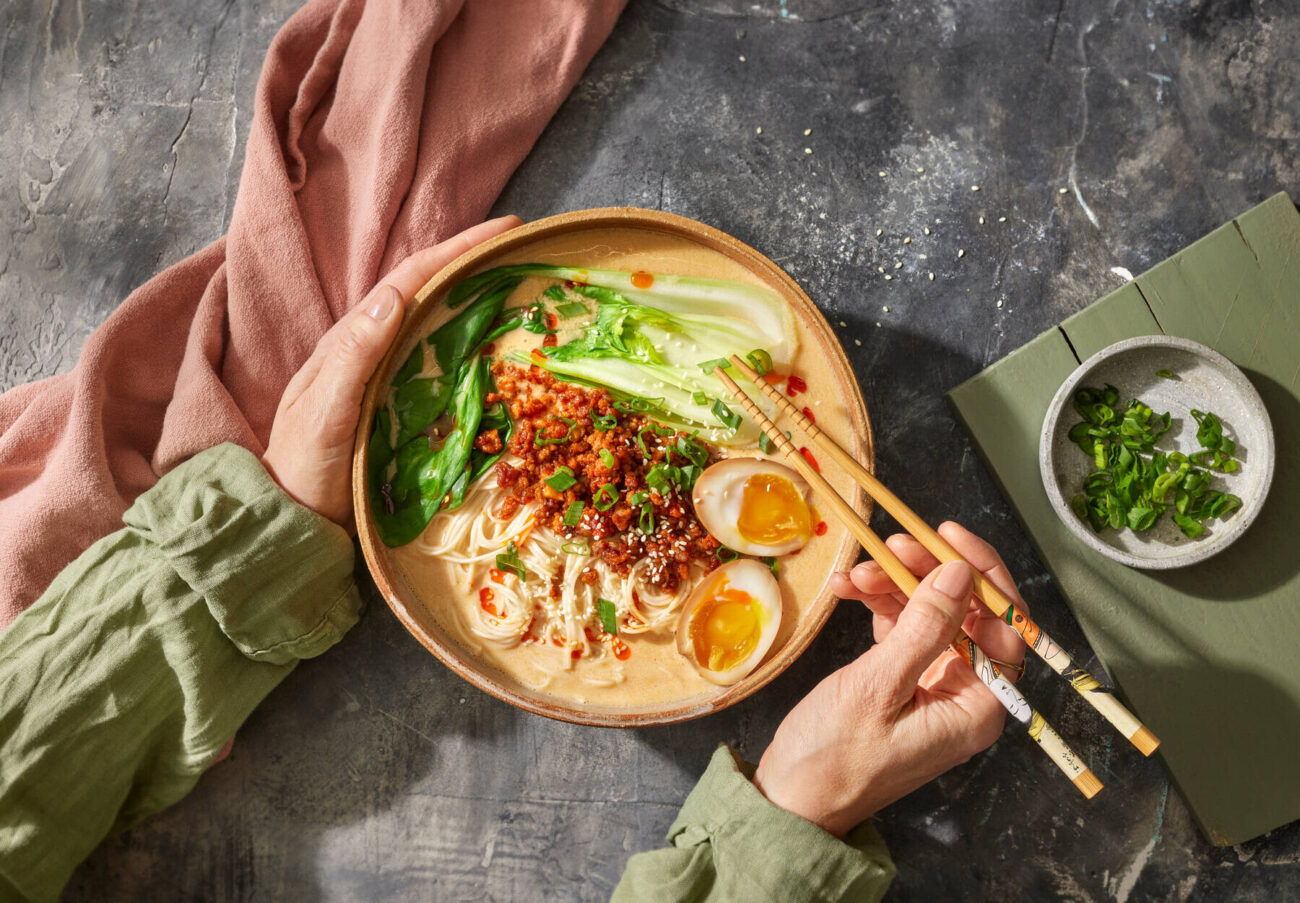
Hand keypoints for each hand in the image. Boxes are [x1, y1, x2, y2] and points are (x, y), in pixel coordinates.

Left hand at [262, 216, 520, 528]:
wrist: (292, 519)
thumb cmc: (303, 468)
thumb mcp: (324, 412)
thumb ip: (354, 356)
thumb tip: (395, 296)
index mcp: (352, 341)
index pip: (411, 280)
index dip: (457, 249)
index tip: (505, 229)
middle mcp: (371, 349)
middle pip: (428, 292)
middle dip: (473, 263)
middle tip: (524, 248)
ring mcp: (386, 377)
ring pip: (436, 325)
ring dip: (476, 300)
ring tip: (520, 286)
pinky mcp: (400, 406)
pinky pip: (441, 364)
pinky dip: (471, 345)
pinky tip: (497, 349)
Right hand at [752, 522, 1027, 836]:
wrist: (790, 798)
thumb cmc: (834, 757)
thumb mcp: (879, 685)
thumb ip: (925, 626)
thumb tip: (960, 574)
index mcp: (977, 707)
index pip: (1005, 626)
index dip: (981, 575)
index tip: (946, 538)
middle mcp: (965, 695)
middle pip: (965, 614)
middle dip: (930, 574)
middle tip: (892, 544)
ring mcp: (933, 687)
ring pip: (930, 615)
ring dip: (896, 587)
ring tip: (858, 572)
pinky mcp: (902, 682)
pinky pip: (902, 630)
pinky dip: (878, 607)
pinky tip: (849, 590)